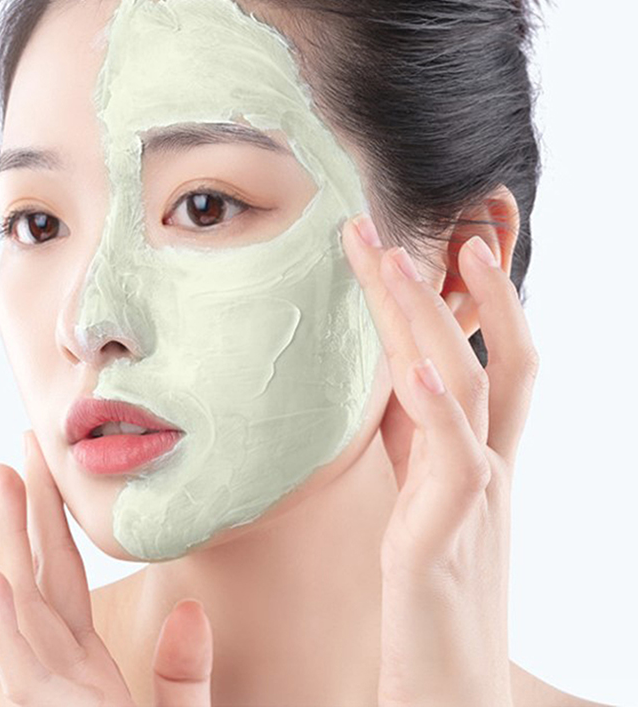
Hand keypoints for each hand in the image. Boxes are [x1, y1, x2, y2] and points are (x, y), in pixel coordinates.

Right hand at [0, 429, 213, 705]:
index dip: (51, 518)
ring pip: (24, 608)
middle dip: (23, 510)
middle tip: (19, 449)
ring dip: (9, 541)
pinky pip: (24, 672)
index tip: (50, 467)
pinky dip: (6, 627)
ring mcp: (53, 696)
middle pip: (38, 575)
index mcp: (88, 661)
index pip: (64, 574)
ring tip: (3, 480)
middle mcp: (63, 669)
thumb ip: (185, 672)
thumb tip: (190, 612)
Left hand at [342, 214, 538, 706]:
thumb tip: (399, 383)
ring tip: (400, 259)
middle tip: (406, 226)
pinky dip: (437, 408)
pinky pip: (454, 459)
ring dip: (432, 317)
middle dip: (445, 286)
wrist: (451, 687)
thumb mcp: (424, 495)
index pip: (465, 355)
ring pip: (467, 385)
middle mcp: (486, 463)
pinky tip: (415, 366)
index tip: (398, 248)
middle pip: (480, 352)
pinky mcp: (449, 534)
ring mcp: (475, 495)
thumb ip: (418, 440)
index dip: (439, 299)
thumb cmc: (434, 588)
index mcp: (474, 453)